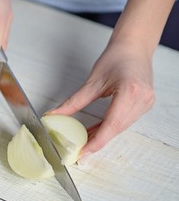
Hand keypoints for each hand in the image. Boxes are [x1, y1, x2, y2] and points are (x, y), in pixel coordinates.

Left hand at [46, 39, 154, 155]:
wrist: (134, 46)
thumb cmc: (115, 57)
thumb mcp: (92, 81)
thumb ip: (74, 102)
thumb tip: (55, 115)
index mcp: (130, 92)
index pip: (111, 125)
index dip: (96, 142)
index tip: (82, 153)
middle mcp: (142, 100)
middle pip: (116, 129)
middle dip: (96, 141)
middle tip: (78, 150)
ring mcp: (145, 103)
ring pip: (120, 127)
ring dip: (102, 135)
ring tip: (83, 141)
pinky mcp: (143, 104)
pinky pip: (123, 121)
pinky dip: (108, 127)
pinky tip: (95, 131)